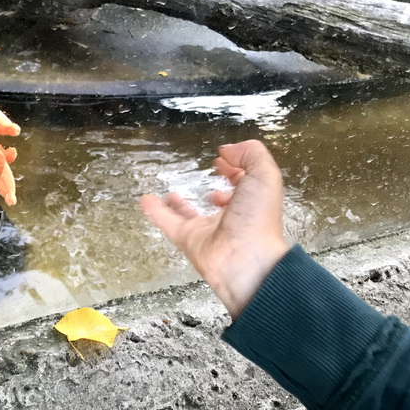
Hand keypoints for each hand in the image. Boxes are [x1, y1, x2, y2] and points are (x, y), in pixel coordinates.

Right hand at [140, 140, 290, 317]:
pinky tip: (145, 200)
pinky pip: (168, 223)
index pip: (244, 185)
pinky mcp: (188, 240)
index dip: (236, 169)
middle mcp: (231, 218)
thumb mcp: (264, 175)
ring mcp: (208, 231)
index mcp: (252, 204)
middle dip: (216, 189)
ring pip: (191, 215)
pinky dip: (156, 212)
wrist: (245, 259)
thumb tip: (227, 151)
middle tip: (207, 173)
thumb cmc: (258, 218)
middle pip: (221, 203)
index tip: (223, 158)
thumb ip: (251, 154)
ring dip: (181, 204)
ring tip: (171, 192)